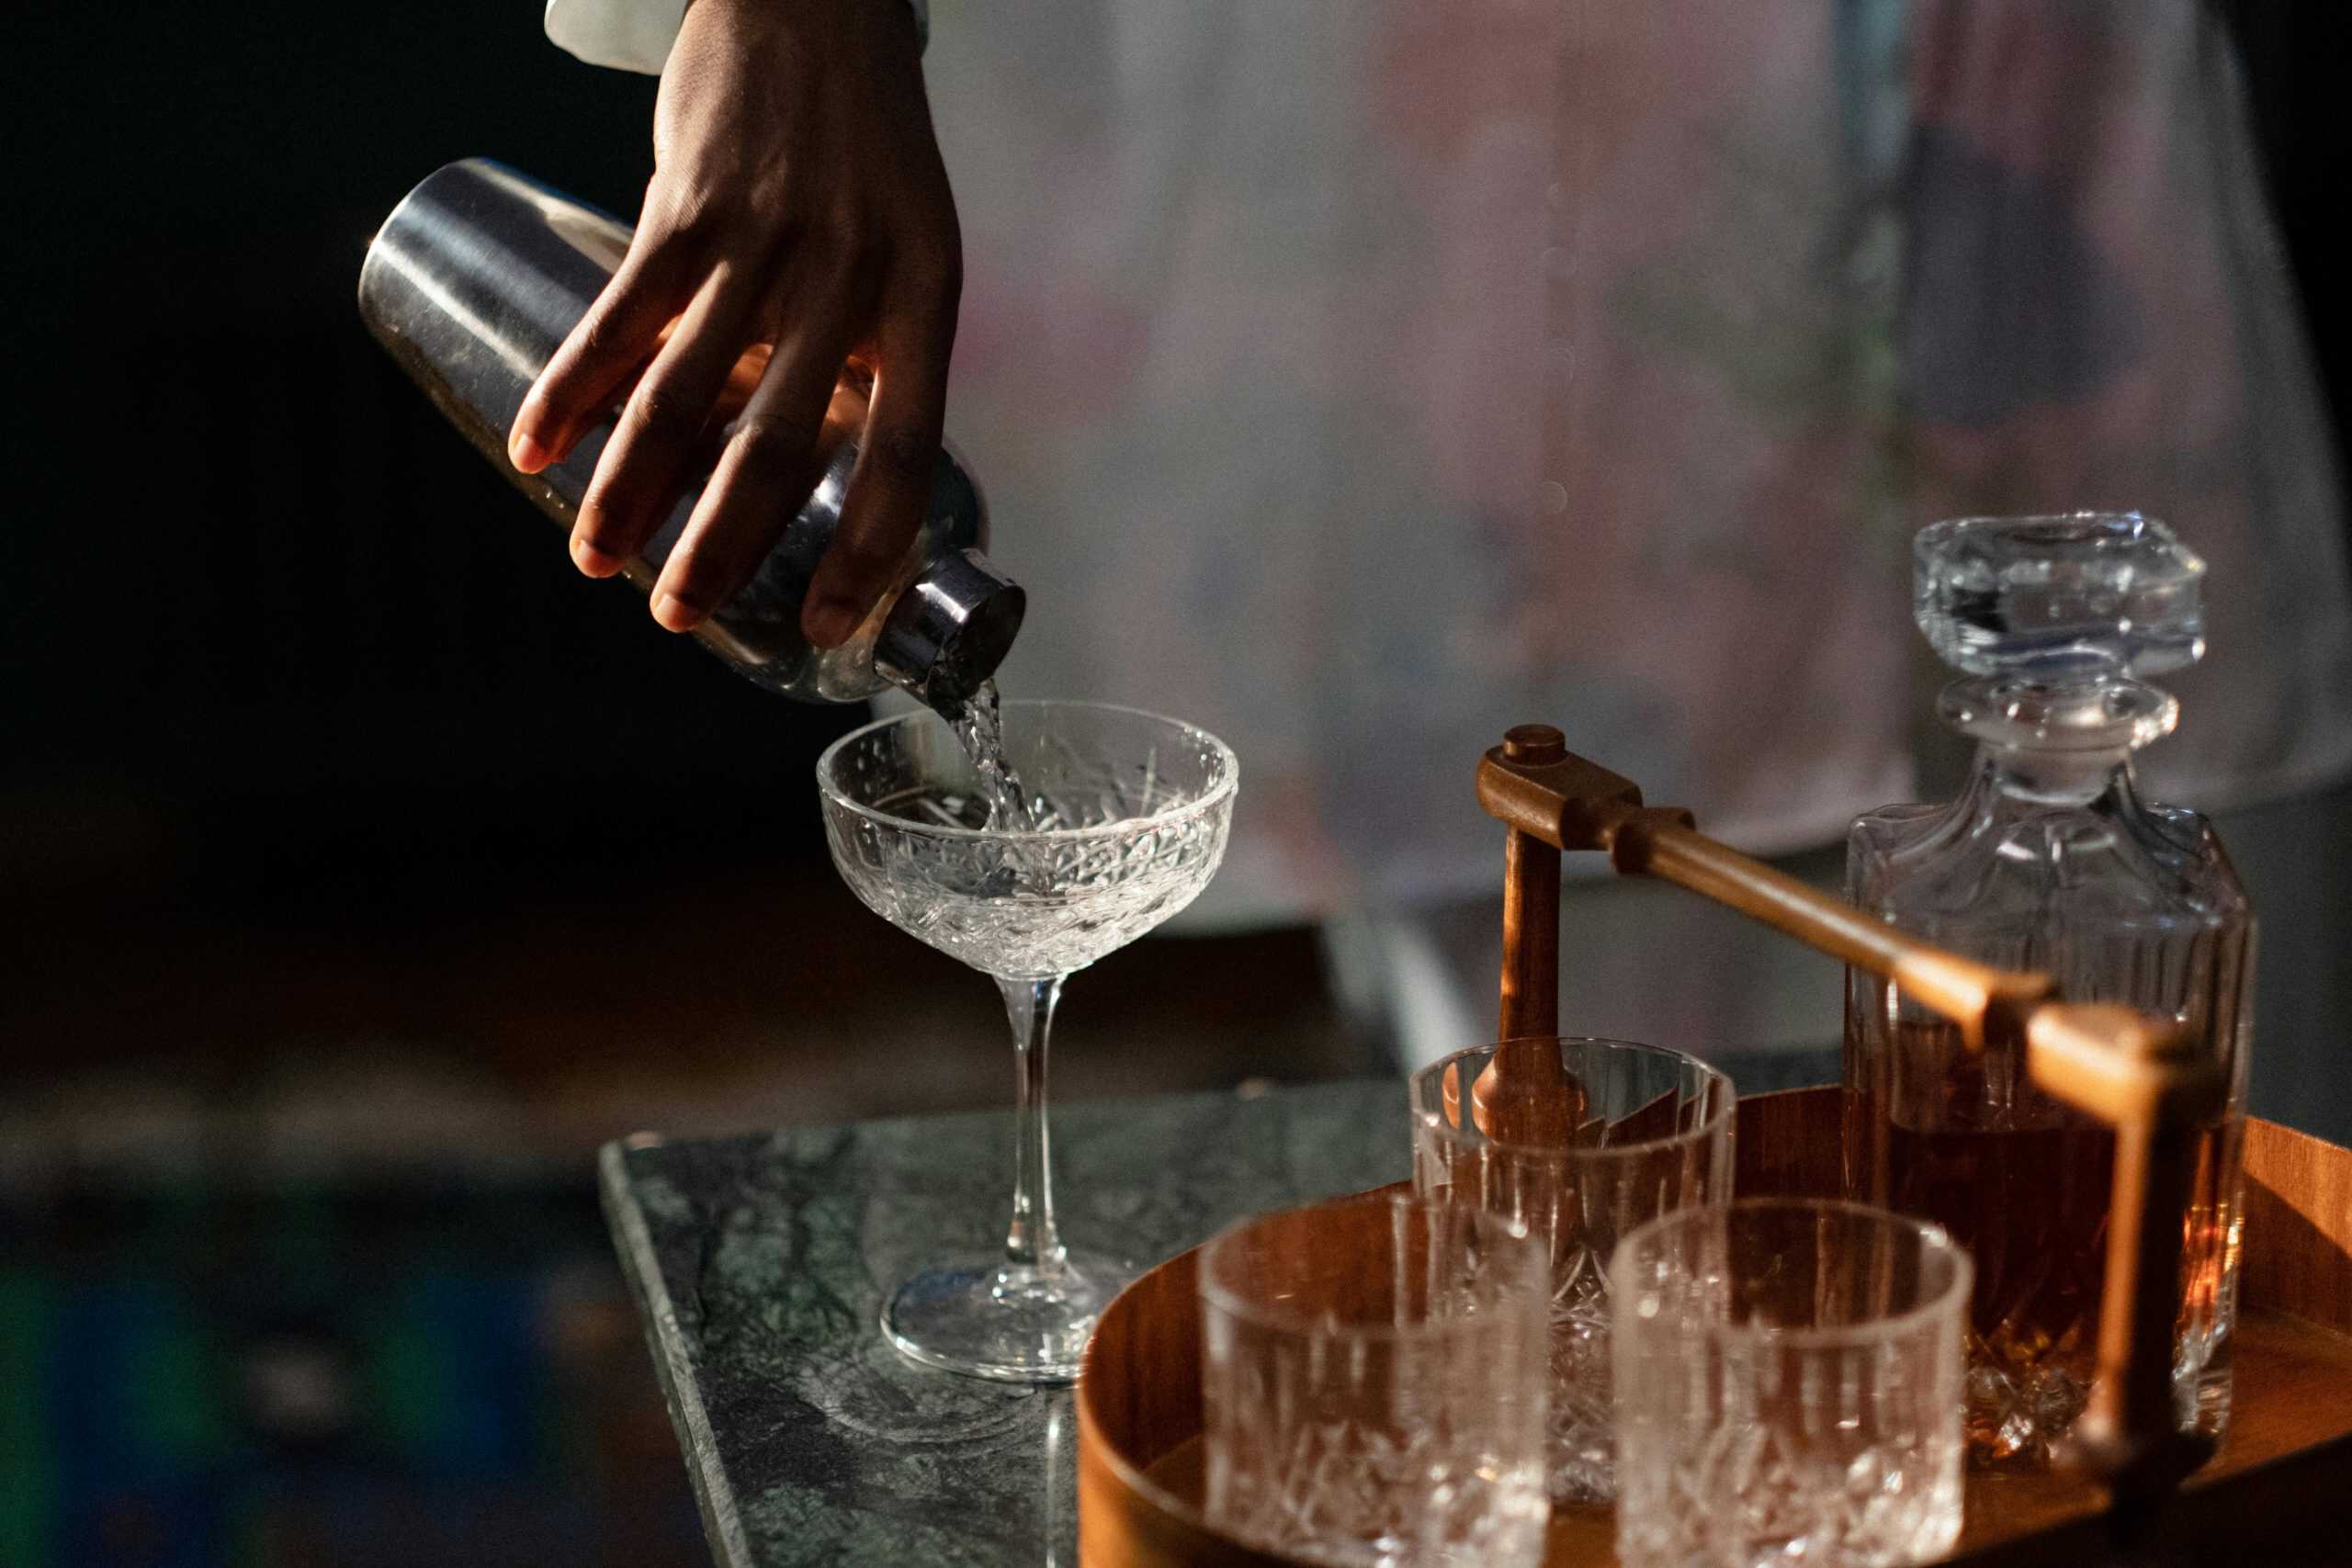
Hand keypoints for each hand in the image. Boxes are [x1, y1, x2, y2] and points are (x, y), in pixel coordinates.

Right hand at [508, 0, 961, 648]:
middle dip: (721, 549)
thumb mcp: (906, 248)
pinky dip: (571, 390)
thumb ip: (870, 352)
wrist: (813, 7)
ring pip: (686, 395)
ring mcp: (766, 238)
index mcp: (926, 300)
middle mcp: (853, 277)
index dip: (867, 551)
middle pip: (781, 446)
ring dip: (630, 491)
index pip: (909, 452)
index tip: (821, 625)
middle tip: (675, 617)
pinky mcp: (686, 202)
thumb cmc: (864, 151)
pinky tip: (537, 448)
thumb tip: (819, 471)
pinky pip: (621, 316)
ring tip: (595, 560)